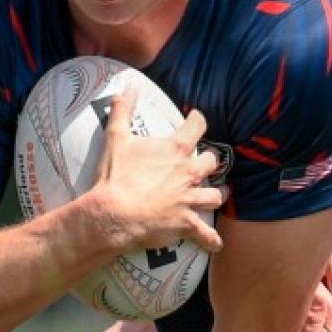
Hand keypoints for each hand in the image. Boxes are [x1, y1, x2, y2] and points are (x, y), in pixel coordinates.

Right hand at [90, 87, 224, 252]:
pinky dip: (212, 240)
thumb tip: (127, 87)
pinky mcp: (186, 223)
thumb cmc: (116, 176)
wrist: (115, 213)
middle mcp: (189, 173)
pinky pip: (207, 234)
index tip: (195, 119)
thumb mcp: (116, 138)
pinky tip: (215, 243)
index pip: (197, 127)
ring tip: (216, 196)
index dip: (197, 121)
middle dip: (209, 162)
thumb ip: (123, 111)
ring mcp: (190, 199)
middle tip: (203, 163)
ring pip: (215, 196)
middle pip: (212, 162)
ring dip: (216, 195)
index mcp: (175, 150)